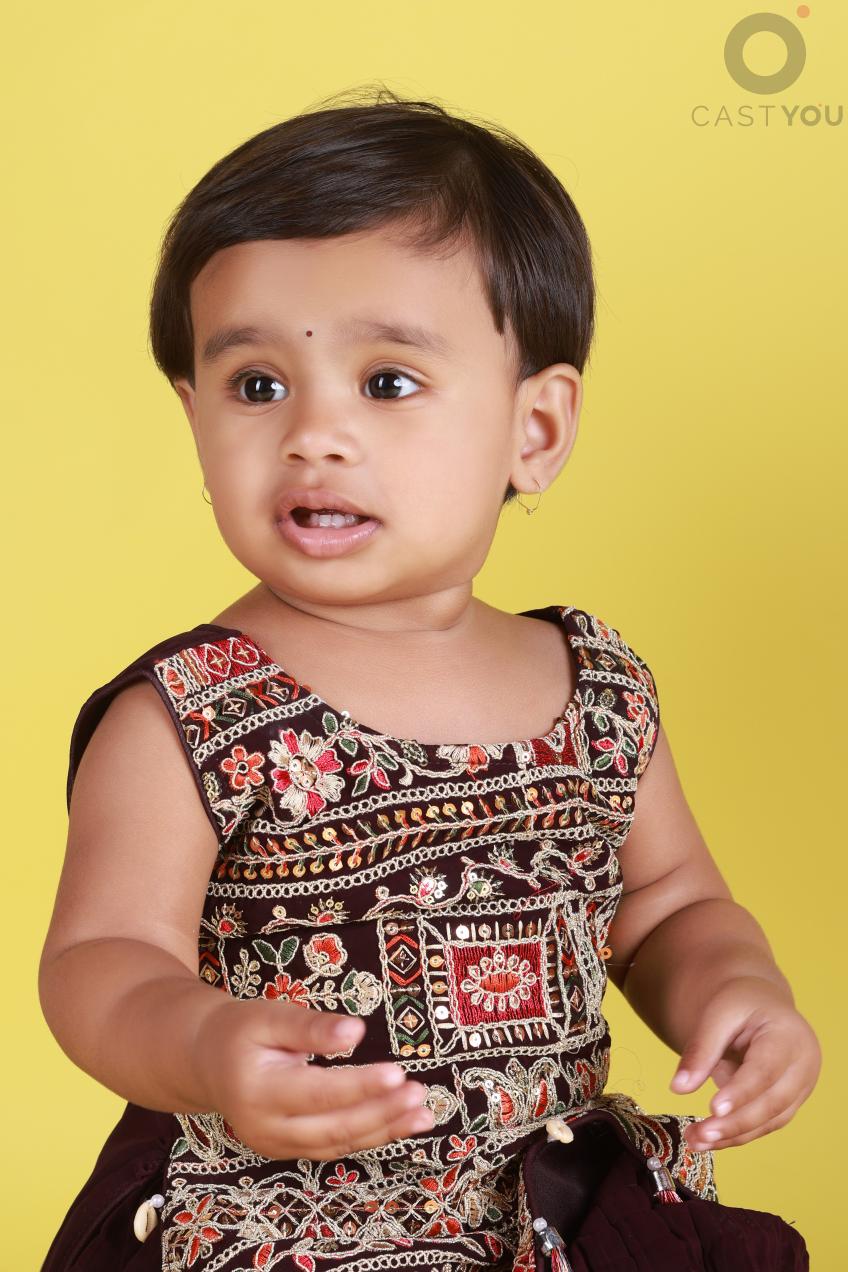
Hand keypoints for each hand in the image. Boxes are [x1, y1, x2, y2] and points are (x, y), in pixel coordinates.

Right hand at [195, 998, 433, 1159]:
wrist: (204, 1061)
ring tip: (423, 1114)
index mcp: (258, 1091)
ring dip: (384, 1131)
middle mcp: (265, 1128)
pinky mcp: (288, 1149)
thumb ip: (310, 1026)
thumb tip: (356, 1031)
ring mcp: (276, 1145)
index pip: (318, 1093)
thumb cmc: (239, 1031)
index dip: (360, 1086)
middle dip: (380, 1114)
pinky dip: (371, 1137)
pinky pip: (334, 1148)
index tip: (398, 1072)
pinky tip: (402, 1124)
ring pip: (337, 1145)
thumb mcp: (269, 1016)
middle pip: (332, 1127)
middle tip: (418, 1094)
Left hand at [669, 975, 820, 1149]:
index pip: (766, 1069)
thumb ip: (700, 1050)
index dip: (741, 1092)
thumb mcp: (717, 1015)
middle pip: (771, 1102)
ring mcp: (799, 1087)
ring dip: (732, 1135)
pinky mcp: (787, 1102)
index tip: (713, 1110)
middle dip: (734, 1123)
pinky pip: (763, 1124)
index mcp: (789, 1035)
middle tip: (699, 1135)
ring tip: (695, 1141)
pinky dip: (736, 1133)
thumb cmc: (739, 1004)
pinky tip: (708, 1139)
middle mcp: (802, 1065)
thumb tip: (678, 1088)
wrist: (758, 1003)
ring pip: (769, 1120)